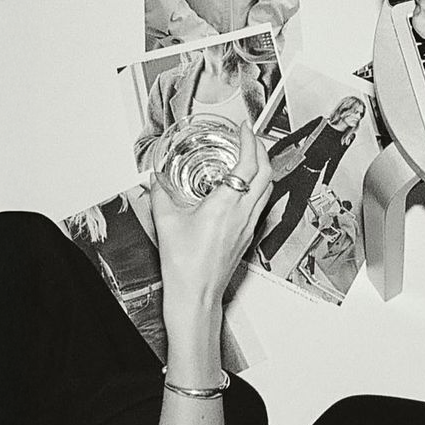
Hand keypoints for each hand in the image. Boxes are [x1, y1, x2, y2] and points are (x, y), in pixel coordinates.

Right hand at [150, 122, 272, 307]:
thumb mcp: (166, 222)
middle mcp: (243, 214)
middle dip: (261, 150)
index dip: (250, 142)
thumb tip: (156, 180)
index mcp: (225, 205)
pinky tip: (245, 188)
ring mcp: (249, 225)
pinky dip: (258, 187)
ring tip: (250, 158)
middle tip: (250, 138)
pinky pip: (261, 204)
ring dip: (263, 168)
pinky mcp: (248, 236)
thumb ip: (160, 195)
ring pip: (268, 189)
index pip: (248, 164)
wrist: (196, 294)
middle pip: (266, 173)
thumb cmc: (185, 266)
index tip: (244, 129)